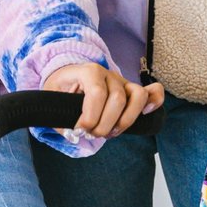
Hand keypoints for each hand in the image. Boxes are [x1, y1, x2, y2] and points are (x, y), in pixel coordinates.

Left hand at [43, 63, 160, 138]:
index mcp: (88, 71)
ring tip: (112, 132)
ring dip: (126, 120)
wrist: (67, 76)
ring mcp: (122, 81)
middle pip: (117, 99)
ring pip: (137, 96)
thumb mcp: (52, 97)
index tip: (80, 130)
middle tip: (93, 134)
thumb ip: (59, 116)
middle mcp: (108, 74)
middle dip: (105, 123)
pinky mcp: (131, 91)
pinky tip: (147, 113)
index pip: (97, 92)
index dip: (91, 116)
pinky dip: (155, 101)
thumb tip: (73, 134)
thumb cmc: (61, 87)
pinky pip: (152, 91)